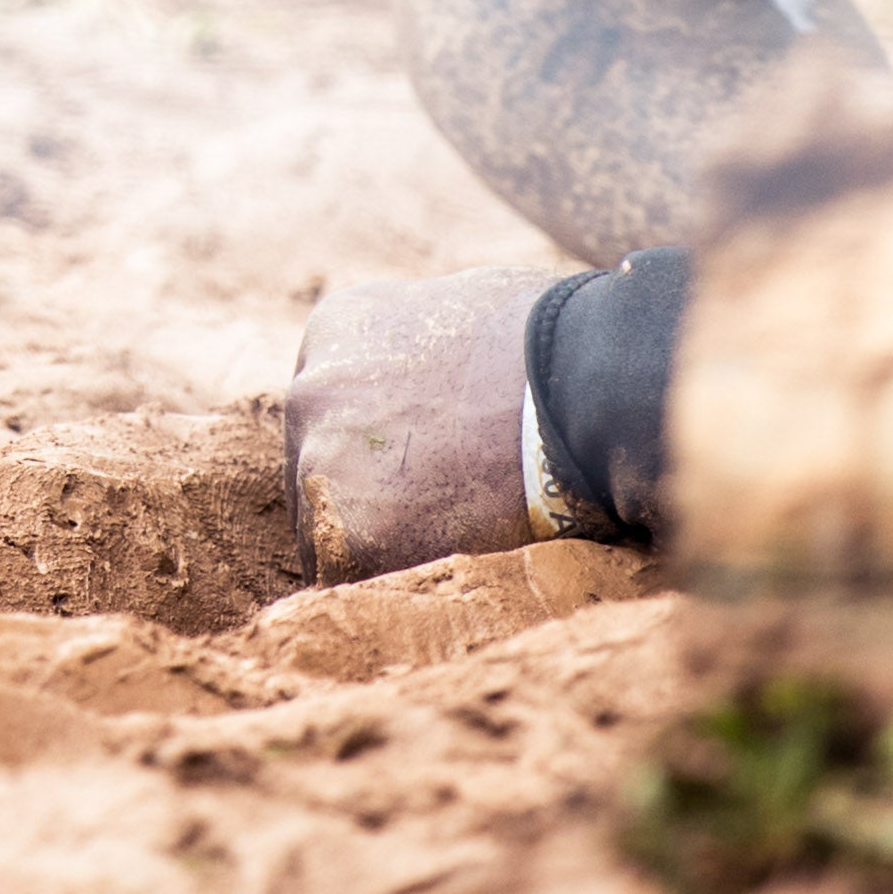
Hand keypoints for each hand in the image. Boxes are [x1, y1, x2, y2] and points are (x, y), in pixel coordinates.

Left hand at [281, 263, 571, 584]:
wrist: (581, 387)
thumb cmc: (552, 347)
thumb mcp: (464, 306)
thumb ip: (424, 347)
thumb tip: (438, 375)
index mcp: (338, 328)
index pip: (334, 405)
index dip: (386, 444)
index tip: (427, 463)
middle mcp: (311, 390)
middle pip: (322, 470)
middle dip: (376, 495)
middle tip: (446, 512)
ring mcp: (319, 463)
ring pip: (328, 532)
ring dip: (383, 546)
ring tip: (460, 541)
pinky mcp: (349, 535)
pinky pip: (355, 583)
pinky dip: (397, 587)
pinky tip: (453, 568)